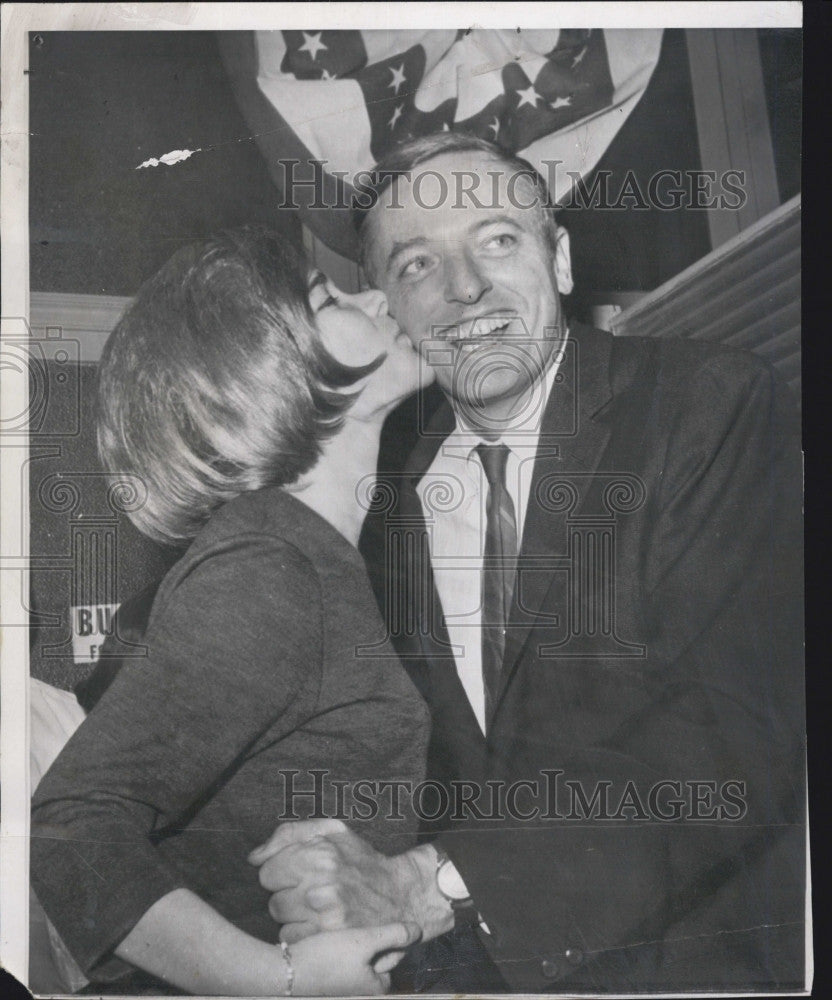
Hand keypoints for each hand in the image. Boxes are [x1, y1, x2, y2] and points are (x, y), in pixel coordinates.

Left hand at [248, 819, 452, 943]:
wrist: (399, 895)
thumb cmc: (360, 860)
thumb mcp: (332, 831)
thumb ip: (288, 834)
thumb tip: (254, 857)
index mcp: (319, 853)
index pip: (267, 871)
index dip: (280, 873)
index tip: (298, 874)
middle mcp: (321, 884)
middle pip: (272, 899)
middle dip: (287, 894)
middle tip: (310, 891)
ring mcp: (325, 915)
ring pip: (281, 920)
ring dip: (293, 915)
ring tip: (315, 906)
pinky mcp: (330, 938)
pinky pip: (292, 938)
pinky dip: (301, 932)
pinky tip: (319, 923)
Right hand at [291, 922, 420, 995]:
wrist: (285, 972)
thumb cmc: (327, 958)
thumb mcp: (364, 941)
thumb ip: (392, 935)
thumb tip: (419, 930)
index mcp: (375, 987)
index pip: (394, 959)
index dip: (387, 940)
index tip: (374, 929)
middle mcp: (360, 990)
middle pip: (376, 960)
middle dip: (370, 943)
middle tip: (359, 926)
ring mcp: (344, 986)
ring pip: (359, 959)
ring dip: (355, 944)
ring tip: (345, 930)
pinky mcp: (329, 980)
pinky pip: (343, 961)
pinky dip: (341, 949)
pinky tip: (331, 939)